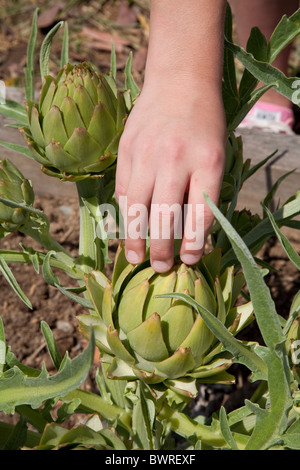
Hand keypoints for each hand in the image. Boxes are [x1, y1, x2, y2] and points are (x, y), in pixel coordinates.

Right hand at [115, 80, 225, 271]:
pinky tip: (128, 228)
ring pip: (137, 207)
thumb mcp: (217, 155)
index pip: (201, 214)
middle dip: (162, 249)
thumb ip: (202, 192)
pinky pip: (124, 190)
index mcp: (208, 160)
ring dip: (135, 238)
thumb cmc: (204, 124)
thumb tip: (189, 234)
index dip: (194, 243)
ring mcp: (147, 153)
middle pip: (165, 216)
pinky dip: (126, 213)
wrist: (179, 82)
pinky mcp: (126, 149)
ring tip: (136, 258)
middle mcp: (176, 158)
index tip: (190, 260)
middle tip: (161, 268)